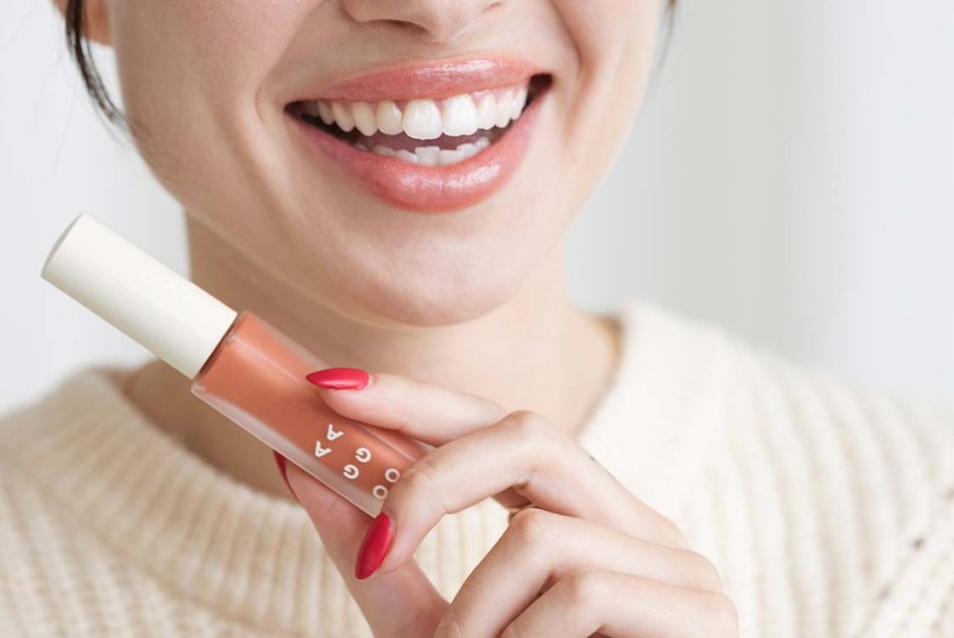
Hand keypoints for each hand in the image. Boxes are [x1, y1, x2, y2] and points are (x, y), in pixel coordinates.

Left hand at [280, 369, 738, 637]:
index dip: (415, 397)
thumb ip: (378, 550)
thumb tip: (300, 465)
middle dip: (433, 481)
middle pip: (529, 434)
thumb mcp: (433, 625)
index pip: (494, 423)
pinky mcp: (699, 611)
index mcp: (577, 511)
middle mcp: (630, 519)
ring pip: (542, 530)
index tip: (331, 385)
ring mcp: (674, 562)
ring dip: (473, 612)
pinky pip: (581, 589)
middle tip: (379, 545)